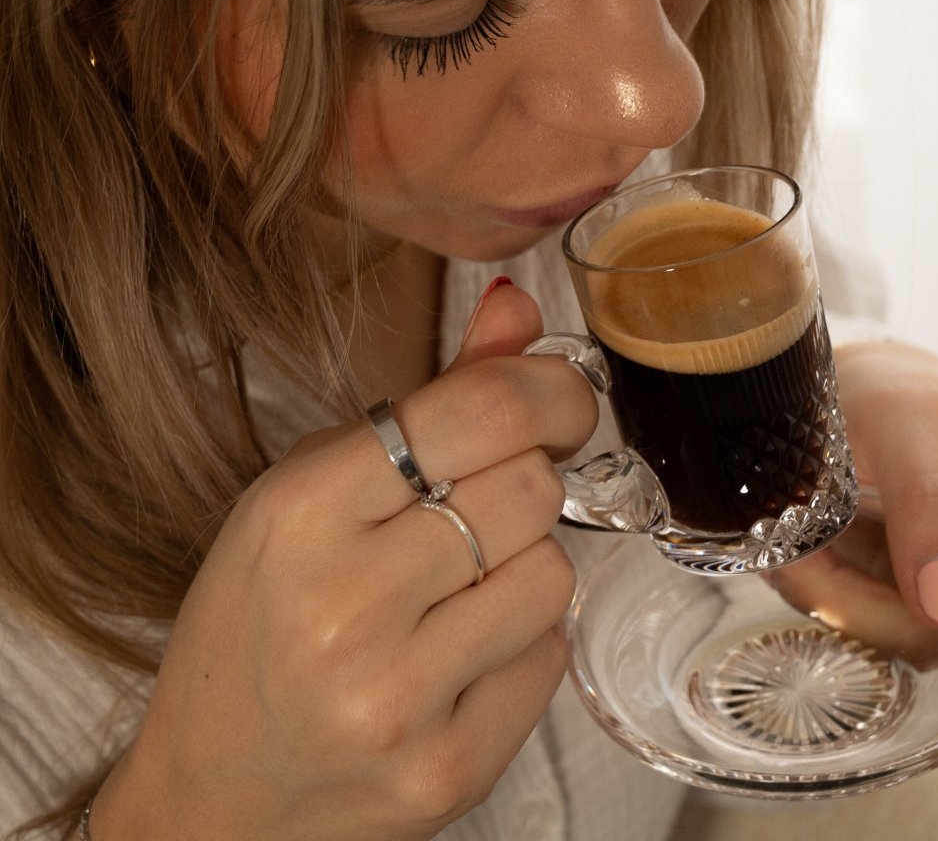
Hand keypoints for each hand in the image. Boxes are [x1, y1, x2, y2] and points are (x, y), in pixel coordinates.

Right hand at [92, 281, 593, 840]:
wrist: (214, 793)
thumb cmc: (259, 622)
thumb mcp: (312, 488)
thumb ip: (434, 397)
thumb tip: (518, 309)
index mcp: (300, 510)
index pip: (482, 411)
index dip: (549, 390)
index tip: (557, 401)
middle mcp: (343, 606)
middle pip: (534, 487)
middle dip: (524, 483)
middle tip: (479, 506)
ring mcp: (397, 699)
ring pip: (554, 572)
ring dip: (524, 565)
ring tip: (457, 590)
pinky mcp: (447, 771)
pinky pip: (550, 657)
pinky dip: (521, 642)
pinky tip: (459, 654)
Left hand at [767, 340, 937, 790]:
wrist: (850, 381)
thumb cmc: (891, 386)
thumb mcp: (903, 418)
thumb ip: (928, 499)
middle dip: (898, 618)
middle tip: (822, 562)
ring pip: (923, 641)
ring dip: (853, 598)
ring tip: (816, 530)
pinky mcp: (927, 594)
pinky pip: (884, 625)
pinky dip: (837, 594)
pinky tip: (820, 549)